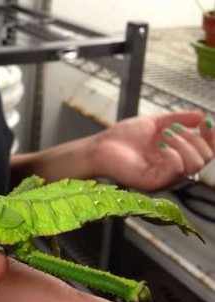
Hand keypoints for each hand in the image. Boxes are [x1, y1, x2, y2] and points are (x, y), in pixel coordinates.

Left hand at [91, 112, 213, 190]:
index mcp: (176, 157)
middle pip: (204, 159)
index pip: (205, 153)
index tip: (207, 124)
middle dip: (194, 139)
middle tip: (172, 129)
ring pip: (194, 165)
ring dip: (185, 144)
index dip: (211, 139)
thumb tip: (202, 116)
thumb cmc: (123, 137)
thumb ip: (179, 119)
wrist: (100, 146)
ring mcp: (164, 177)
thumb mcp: (155, 122)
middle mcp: (173, 169)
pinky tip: (161, 147)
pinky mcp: (153, 182)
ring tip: (165, 135)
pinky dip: (174, 155)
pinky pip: (176, 170)